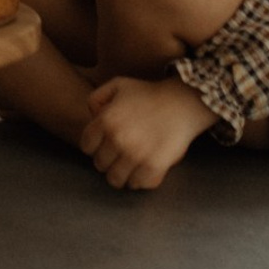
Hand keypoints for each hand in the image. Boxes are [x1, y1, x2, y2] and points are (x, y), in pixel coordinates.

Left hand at [79, 75, 217, 189]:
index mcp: (106, 121)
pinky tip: (144, 169)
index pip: (86, 147)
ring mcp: (135, 156)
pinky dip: (140, 179)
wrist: (181, 103)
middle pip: (100, 165)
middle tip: (119, 154)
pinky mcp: (153, 167)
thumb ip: (97, 97)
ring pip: (115, 180)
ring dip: (121, 173)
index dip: (94, 145)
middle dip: (108, 160)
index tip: (104, 144)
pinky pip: (138, 184)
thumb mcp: (118, 84)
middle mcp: (117, 140)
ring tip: (130, 165)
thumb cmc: (149, 93)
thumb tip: (92, 117)